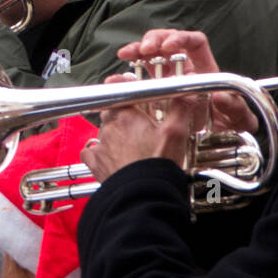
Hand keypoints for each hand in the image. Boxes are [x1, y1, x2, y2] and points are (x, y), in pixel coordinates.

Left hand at [81, 74, 206, 181]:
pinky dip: (98, 152)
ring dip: (114, 133)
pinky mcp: (95, 163)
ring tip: (130, 142)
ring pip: (103, 131)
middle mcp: (108, 127)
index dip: (123, 85)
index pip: (118, 89)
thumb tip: (185, 96)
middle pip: (111, 111)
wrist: (142, 193)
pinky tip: (109, 155)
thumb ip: (180, 109)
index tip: (128, 84)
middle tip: (138, 121)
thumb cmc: (158, 163)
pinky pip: (91, 151)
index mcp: (126, 115)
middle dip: (122, 113)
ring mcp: (100, 145)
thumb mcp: (177, 132)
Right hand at [115, 29, 256, 132]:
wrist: (220, 139)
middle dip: (154, 40)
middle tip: (144, 49)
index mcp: (205, 68)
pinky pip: (140, 74)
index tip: (169, 46)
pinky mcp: (155, 88)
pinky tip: (119, 76)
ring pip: (151, 54)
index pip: (194, 42)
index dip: (181, 38)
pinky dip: (129, 72)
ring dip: (137, 50)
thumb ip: (234, 107)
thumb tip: (220, 97)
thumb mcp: (237, 117)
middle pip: (168, 40)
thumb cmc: (229, 122)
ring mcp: (169, 76)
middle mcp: (185, 68)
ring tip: (126, 54)